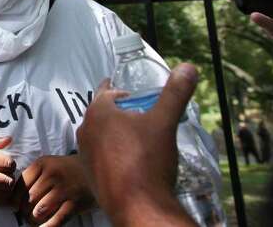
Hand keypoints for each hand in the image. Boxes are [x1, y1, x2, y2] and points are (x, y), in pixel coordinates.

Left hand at [18, 154, 94, 225]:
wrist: (96, 169)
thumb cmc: (67, 170)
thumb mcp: (49, 164)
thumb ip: (33, 176)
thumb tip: (14, 197)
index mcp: (42, 164)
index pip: (21, 183)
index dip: (15, 198)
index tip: (13, 206)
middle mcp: (52, 174)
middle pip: (29, 198)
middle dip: (24, 210)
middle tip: (24, 216)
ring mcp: (65, 188)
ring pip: (40, 210)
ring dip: (34, 219)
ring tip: (33, 221)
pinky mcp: (76, 202)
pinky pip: (57, 219)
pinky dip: (48, 226)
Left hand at [76, 64, 198, 226]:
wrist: (139, 206)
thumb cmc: (148, 160)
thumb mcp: (165, 122)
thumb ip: (175, 93)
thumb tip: (188, 67)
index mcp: (98, 112)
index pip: (107, 91)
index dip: (121, 91)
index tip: (132, 94)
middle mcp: (85, 130)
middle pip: (103, 113)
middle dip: (120, 113)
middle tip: (140, 117)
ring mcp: (85, 153)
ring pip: (100, 135)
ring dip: (115, 134)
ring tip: (137, 140)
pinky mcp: (89, 174)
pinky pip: (101, 156)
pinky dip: (113, 154)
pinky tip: (130, 162)